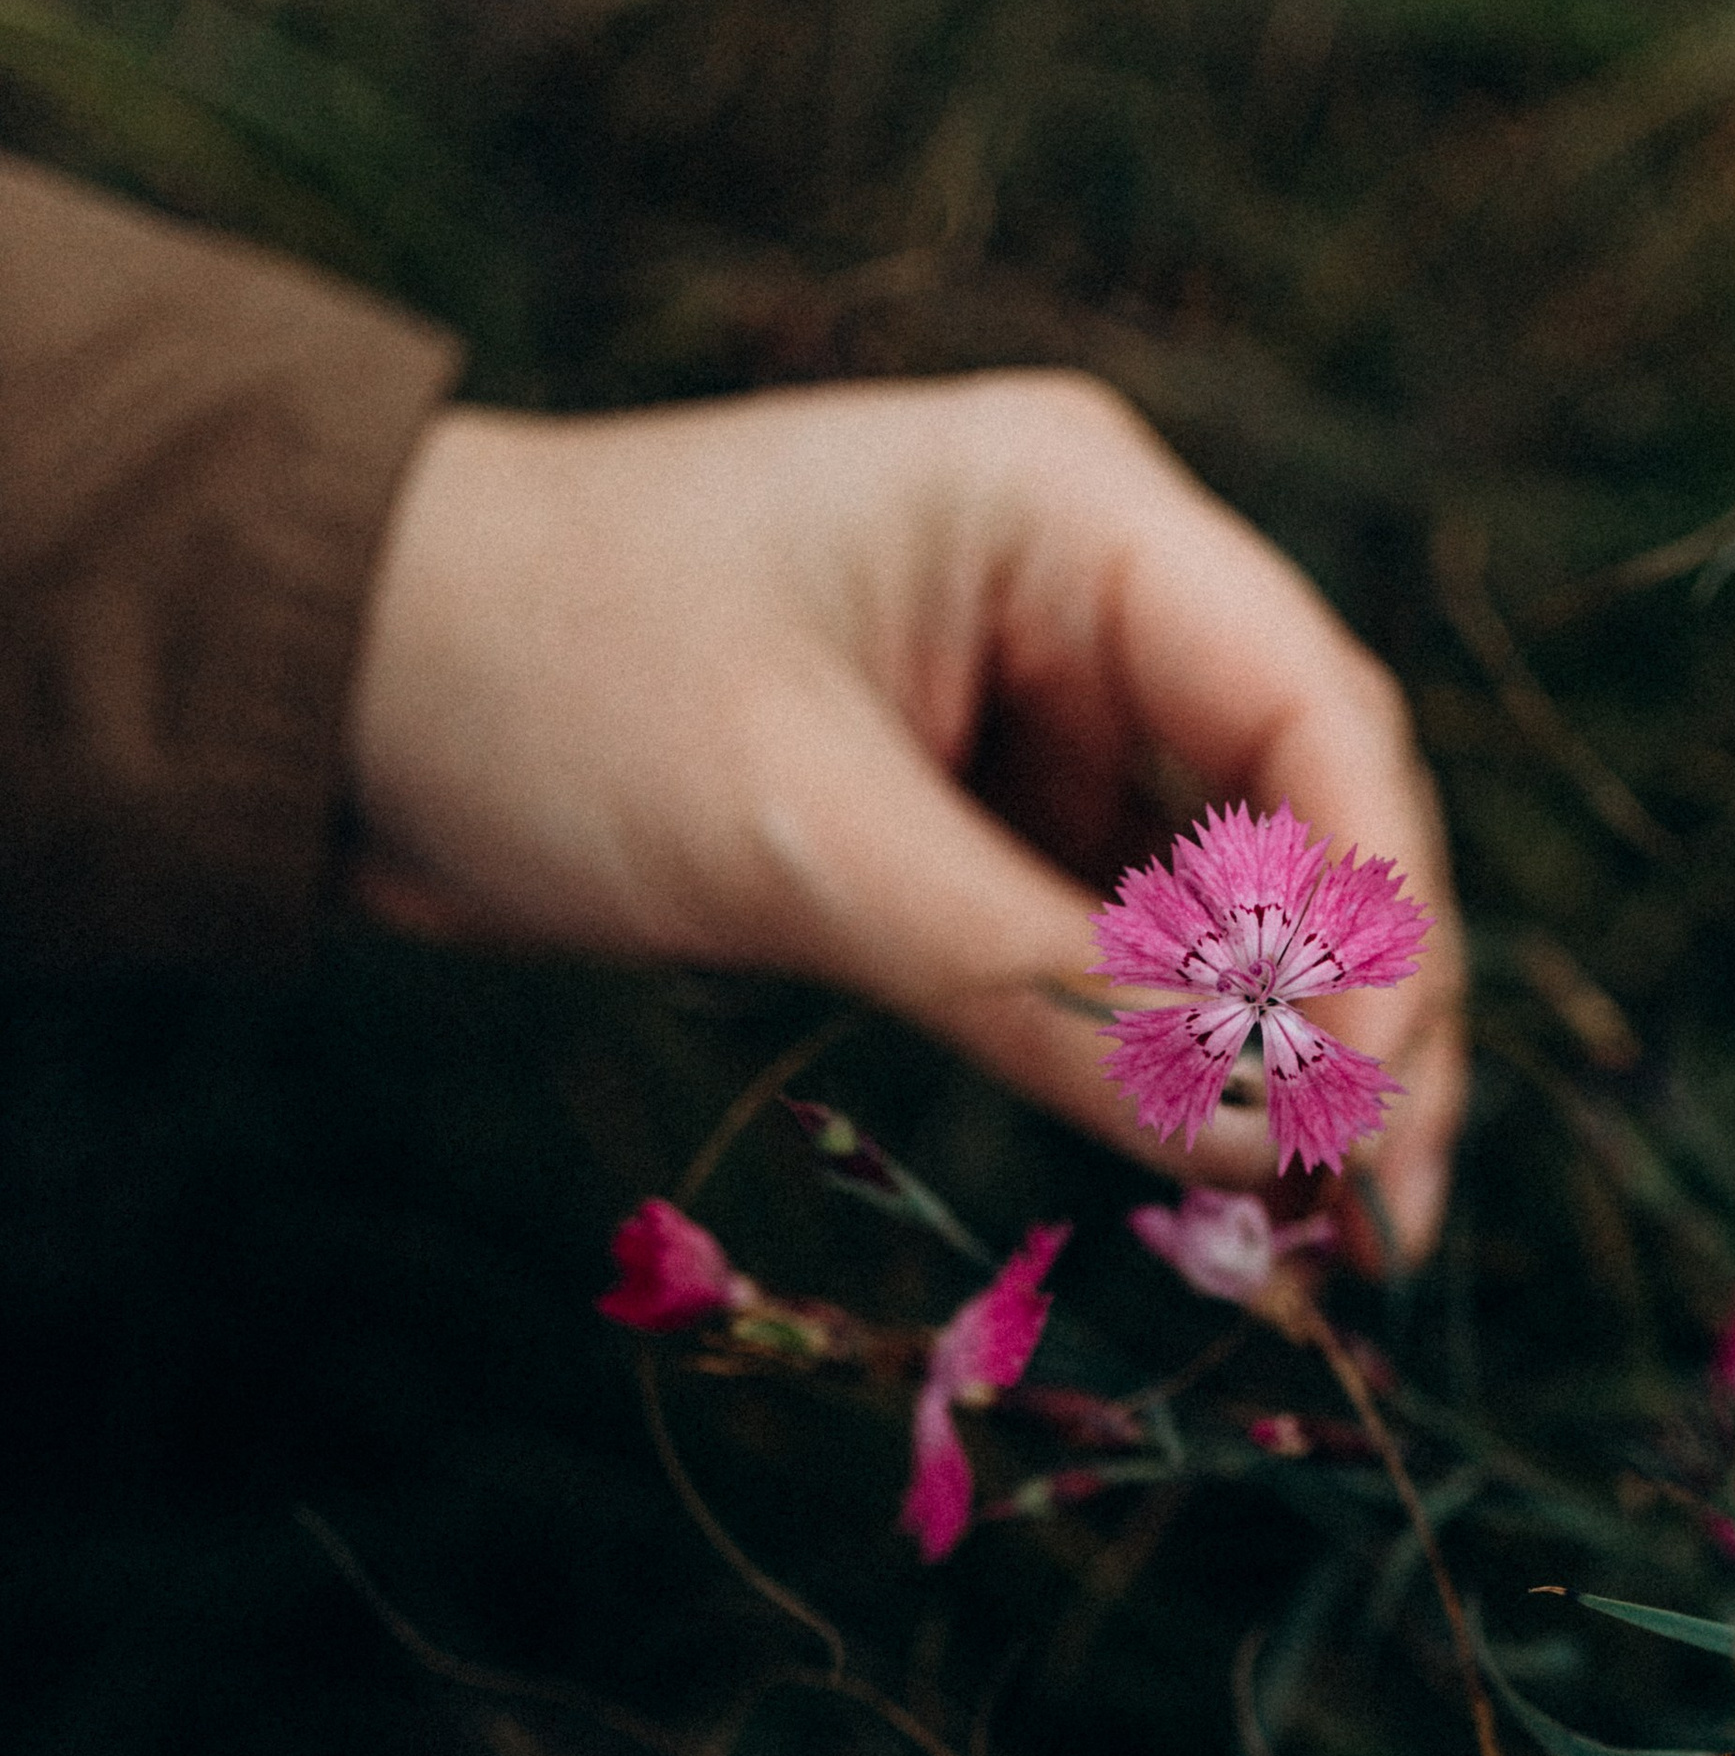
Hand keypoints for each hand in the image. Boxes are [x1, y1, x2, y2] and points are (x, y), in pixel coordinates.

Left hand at [348, 373, 1465, 1263]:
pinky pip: (1127, 948)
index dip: (1374, 929)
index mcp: (1075, 510)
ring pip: (1236, 903)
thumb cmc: (542, 687)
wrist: (330, 680)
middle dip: (1359, 1024)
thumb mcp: (803, 844)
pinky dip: (1171, 1066)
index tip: (1368, 1121)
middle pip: (1313, 816)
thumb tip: (1268, 1153)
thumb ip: (1047, 994)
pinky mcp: (982, 810)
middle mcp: (1094, 590)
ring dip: (1279, 1067)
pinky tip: (1218, 1185)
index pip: (1317, 720)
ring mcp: (1045, 702)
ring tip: (1325, 1246)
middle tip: (1382, 1224)